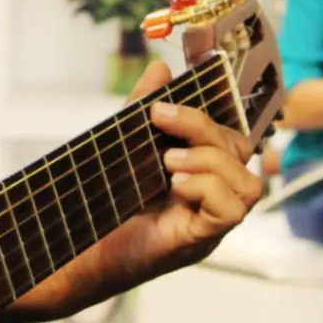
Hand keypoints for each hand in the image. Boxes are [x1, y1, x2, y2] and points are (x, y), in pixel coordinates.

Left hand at [93, 61, 263, 283]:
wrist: (73, 254)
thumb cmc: (99, 207)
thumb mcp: (122, 149)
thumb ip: (139, 110)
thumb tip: (161, 68)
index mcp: (199, 173)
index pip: (229, 136)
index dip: (205, 115)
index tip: (159, 106)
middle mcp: (212, 198)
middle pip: (242, 152)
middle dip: (204, 129)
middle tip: (160, 121)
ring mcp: (210, 223)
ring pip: (249, 183)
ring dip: (211, 162)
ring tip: (168, 163)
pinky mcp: (199, 241)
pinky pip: (233, 211)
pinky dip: (210, 189)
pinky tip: (177, 185)